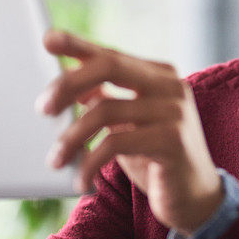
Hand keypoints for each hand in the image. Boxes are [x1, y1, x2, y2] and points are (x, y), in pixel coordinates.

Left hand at [37, 30, 223, 234]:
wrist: (195, 198)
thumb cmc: (154, 156)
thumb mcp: (127, 124)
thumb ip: (105, 100)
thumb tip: (65, 86)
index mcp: (159, 74)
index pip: (111, 54)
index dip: (78, 45)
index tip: (48, 40)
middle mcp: (170, 85)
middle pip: (109, 67)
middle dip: (69, 83)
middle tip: (43, 108)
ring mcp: (175, 111)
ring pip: (105, 110)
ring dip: (71, 137)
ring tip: (55, 159)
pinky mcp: (172, 141)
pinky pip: (115, 144)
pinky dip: (89, 163)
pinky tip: (81, 180)